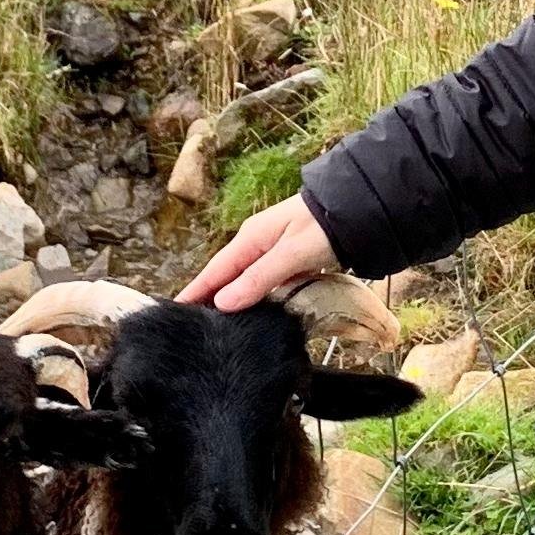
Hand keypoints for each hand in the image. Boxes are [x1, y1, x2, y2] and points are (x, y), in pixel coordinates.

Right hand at [181, 196, 342, 311]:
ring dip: (230, 298)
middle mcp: (256, 243)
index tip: (175, 312)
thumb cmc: (324, 228)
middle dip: (208, 297)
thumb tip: (222, 303)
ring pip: (244, 279)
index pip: (215, 271)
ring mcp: (271, 249)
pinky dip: (252, 295)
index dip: (195, 292)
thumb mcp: (291, 254)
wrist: (359, 208)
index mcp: (250, 239)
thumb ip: (259, 279)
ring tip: (216, 324)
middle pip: (226, 275)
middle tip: (192, 326)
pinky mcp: (287, 257)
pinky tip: (251, 310)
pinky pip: (262, 280)